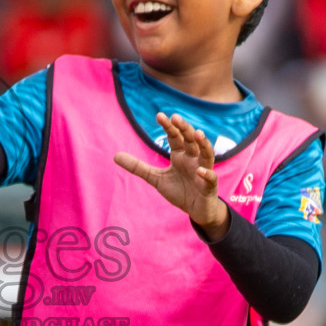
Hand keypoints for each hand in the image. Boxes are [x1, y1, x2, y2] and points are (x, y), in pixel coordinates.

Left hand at [114, 113, 228, 235]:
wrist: (196, 210)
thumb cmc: (179, 191)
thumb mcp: (155, 178)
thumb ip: (138, 167)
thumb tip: (115, 156)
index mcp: (180, 155)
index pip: (175, 137)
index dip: (169, 127)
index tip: (159, 115)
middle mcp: (193, 159)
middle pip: (191, 140)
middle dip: (185, 129)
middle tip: (176, 117)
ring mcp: (203, 171)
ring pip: (206, 154)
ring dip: (203, 144)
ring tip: (198, 134)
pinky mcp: (209, 186)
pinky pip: (210, 178)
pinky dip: (207, 174)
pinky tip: (201, 171)